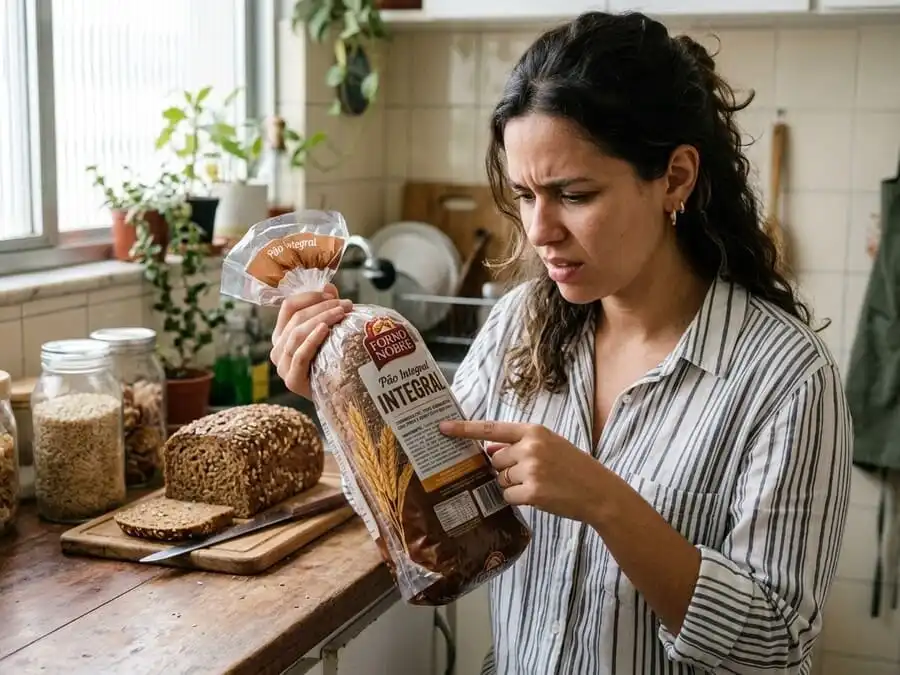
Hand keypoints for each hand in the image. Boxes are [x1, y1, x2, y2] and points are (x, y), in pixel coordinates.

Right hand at [270, 283, 352, 398]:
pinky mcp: (292, 380)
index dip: (309, 296)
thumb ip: (326, 309)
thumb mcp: (328, 332)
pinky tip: (325, 329)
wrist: (338, 396)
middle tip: (345, 304)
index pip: (288, 307)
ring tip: (341, 313)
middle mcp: (277, 349)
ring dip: (321, 319)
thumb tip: (329, 285)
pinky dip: (312, 339)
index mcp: (282, 335)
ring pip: (298, 334)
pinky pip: (299, 355)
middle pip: (296, 319)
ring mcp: (283, 366)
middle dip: (322, 307)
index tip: (331, 293)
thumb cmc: (332, 361)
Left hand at [439, 420, 607, 521]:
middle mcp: (530, 447)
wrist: (600, 492)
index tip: (442, 427)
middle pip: (495, 460)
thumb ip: (520, 444)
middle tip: (534, 474)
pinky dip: (519, 499)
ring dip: (513, 485)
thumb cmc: (575, 468)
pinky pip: (508, 496)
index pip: (491, 428)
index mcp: (534, 431)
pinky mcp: (531, 492)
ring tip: (541, 484)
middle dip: (507, 470)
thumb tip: (490, 449)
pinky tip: (540, 496)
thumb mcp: (550, 445)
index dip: (464, 429)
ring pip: (500, 480)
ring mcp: (530, 469)